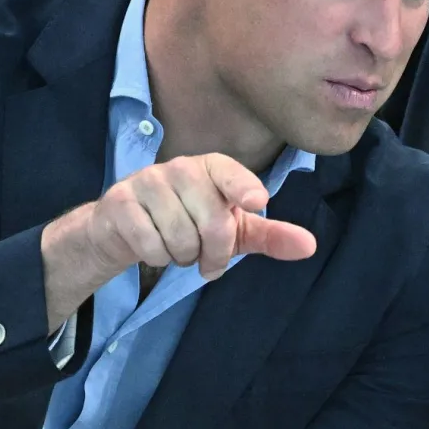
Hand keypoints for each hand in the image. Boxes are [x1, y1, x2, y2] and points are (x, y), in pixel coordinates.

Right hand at [41, 153, 317, 330]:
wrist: (123, 230)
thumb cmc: (187, 224)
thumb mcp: (233, 232)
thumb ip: (270, 236)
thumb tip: (310, 245)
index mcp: (212, 168)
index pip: (229, 172)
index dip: (243, 186)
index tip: (258, 202)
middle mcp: (180, 168)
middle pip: (212, 220)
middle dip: (214, 253)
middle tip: (207, 261)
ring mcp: (146, 181)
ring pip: (180, 236)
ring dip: (182, 256)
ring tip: (177, 248)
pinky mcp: (119, 202)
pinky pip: (149, 243)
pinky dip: (156, 256)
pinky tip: (152, 247)